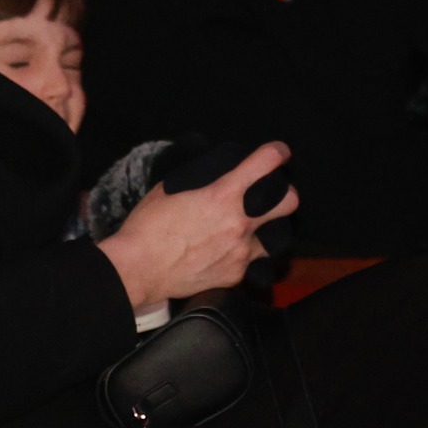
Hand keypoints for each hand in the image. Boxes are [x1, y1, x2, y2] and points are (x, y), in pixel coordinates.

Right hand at [96, 141, 299, 308]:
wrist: (138, 269)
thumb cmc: (148, 227)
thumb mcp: (170, 188)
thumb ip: (200, 180)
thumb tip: (213, 174)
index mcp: (223, 195)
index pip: (265, 164)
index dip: (277, 153)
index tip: (278, 153)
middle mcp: (239, 223)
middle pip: (289, 202)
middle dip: (283, 195)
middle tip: (269, 195)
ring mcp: (241, 252)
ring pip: (272, 237)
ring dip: (262, 230)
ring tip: (245, 230)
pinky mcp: (235, 275)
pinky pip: (248, 261)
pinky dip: (240, 255)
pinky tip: (222, 252)